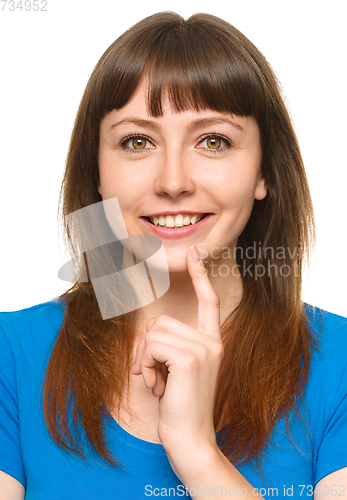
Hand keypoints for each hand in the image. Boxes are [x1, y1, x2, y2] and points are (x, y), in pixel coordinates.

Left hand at [132, 245, 223, 455]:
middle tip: (153, 374)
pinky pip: (151, 345)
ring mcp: (203, 349)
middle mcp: (212, 342)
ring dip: (145, 359)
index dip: (201, 276)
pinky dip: (145, 366)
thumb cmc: (180, 408)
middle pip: (161, 320)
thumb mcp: (176, 372)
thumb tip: (148, 332)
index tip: (196, 253)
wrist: (191, 441)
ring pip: (153, 332)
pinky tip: (157, 387)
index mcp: (212, 343)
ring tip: (157, 383)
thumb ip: (170, 346)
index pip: (209, 301)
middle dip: (146, 348)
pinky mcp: (189, 359)